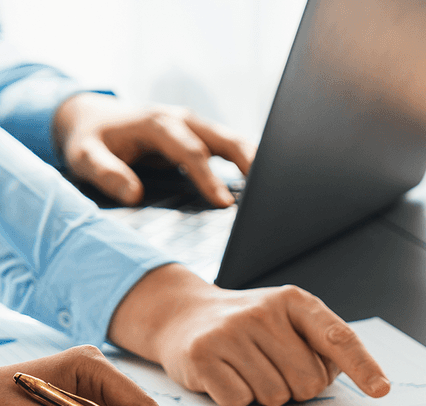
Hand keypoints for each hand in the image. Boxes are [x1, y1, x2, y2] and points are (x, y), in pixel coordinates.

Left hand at [53, 93, 254, 206]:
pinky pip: (231, 146)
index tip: (224, 204)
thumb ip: (106, 173)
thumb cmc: (91, 139)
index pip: (191, 152)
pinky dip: (249, 162)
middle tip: (269, 191)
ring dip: (256, 162)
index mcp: (158, 123)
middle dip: (250, 163)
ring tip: (275, 189)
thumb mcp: (84, 156)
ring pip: (235, 140)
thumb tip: (133, 194)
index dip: (209, 178)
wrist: (92, 116)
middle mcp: (182, 119)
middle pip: (226, 139)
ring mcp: (195, 125)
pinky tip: (262, 184)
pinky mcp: (201, 135)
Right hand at [108, 264, 390, 405]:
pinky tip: (226, 376)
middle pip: (308, 381)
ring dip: (266, 394)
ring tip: (248, 369)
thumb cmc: (251, 328)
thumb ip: (322, 348)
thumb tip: (345, 385)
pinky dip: (238, 399)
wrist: (184, 315)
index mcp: (296, 301)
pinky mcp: (203, 356)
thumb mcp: (290, 322)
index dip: (363, 366)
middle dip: (298, 387)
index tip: (381, 390)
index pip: (338, 338)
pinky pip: (241, 402)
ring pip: (276, 397)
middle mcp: (264, 312)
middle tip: (274, 368)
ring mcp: (231, 332)